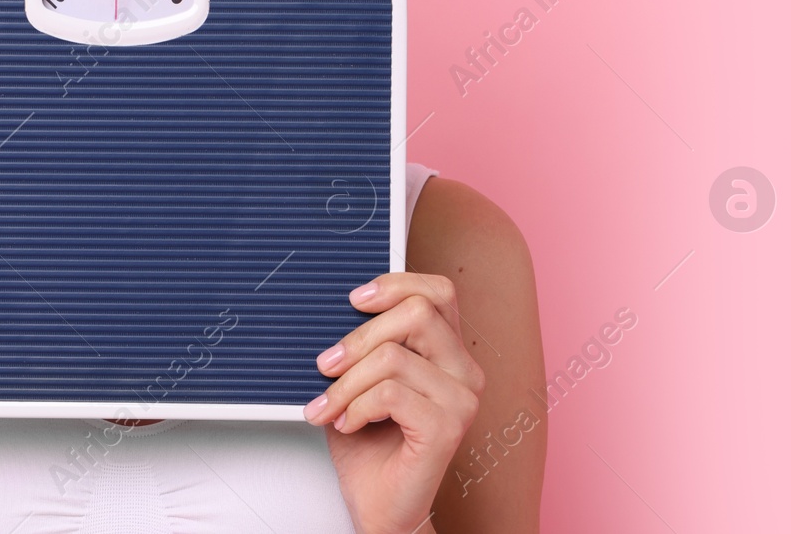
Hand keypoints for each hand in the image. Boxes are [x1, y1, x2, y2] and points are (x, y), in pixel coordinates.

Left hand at [305, 273, 483, 533]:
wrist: (379, 506)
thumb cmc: (368, 443)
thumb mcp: (360, 379)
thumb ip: (364, 341)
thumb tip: (336, 306)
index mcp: (448, 351)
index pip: (438, 291)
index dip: (396, 284)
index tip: (353, 300)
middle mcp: (464, 370)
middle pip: (416, 313)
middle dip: (358, 337)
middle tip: (325, 365)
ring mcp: (462, 399)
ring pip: (393, 356)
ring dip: (347, 383)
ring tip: (330, 406)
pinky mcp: (448, 428)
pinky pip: (391, 394)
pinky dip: (357, 406)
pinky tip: (348, 424)